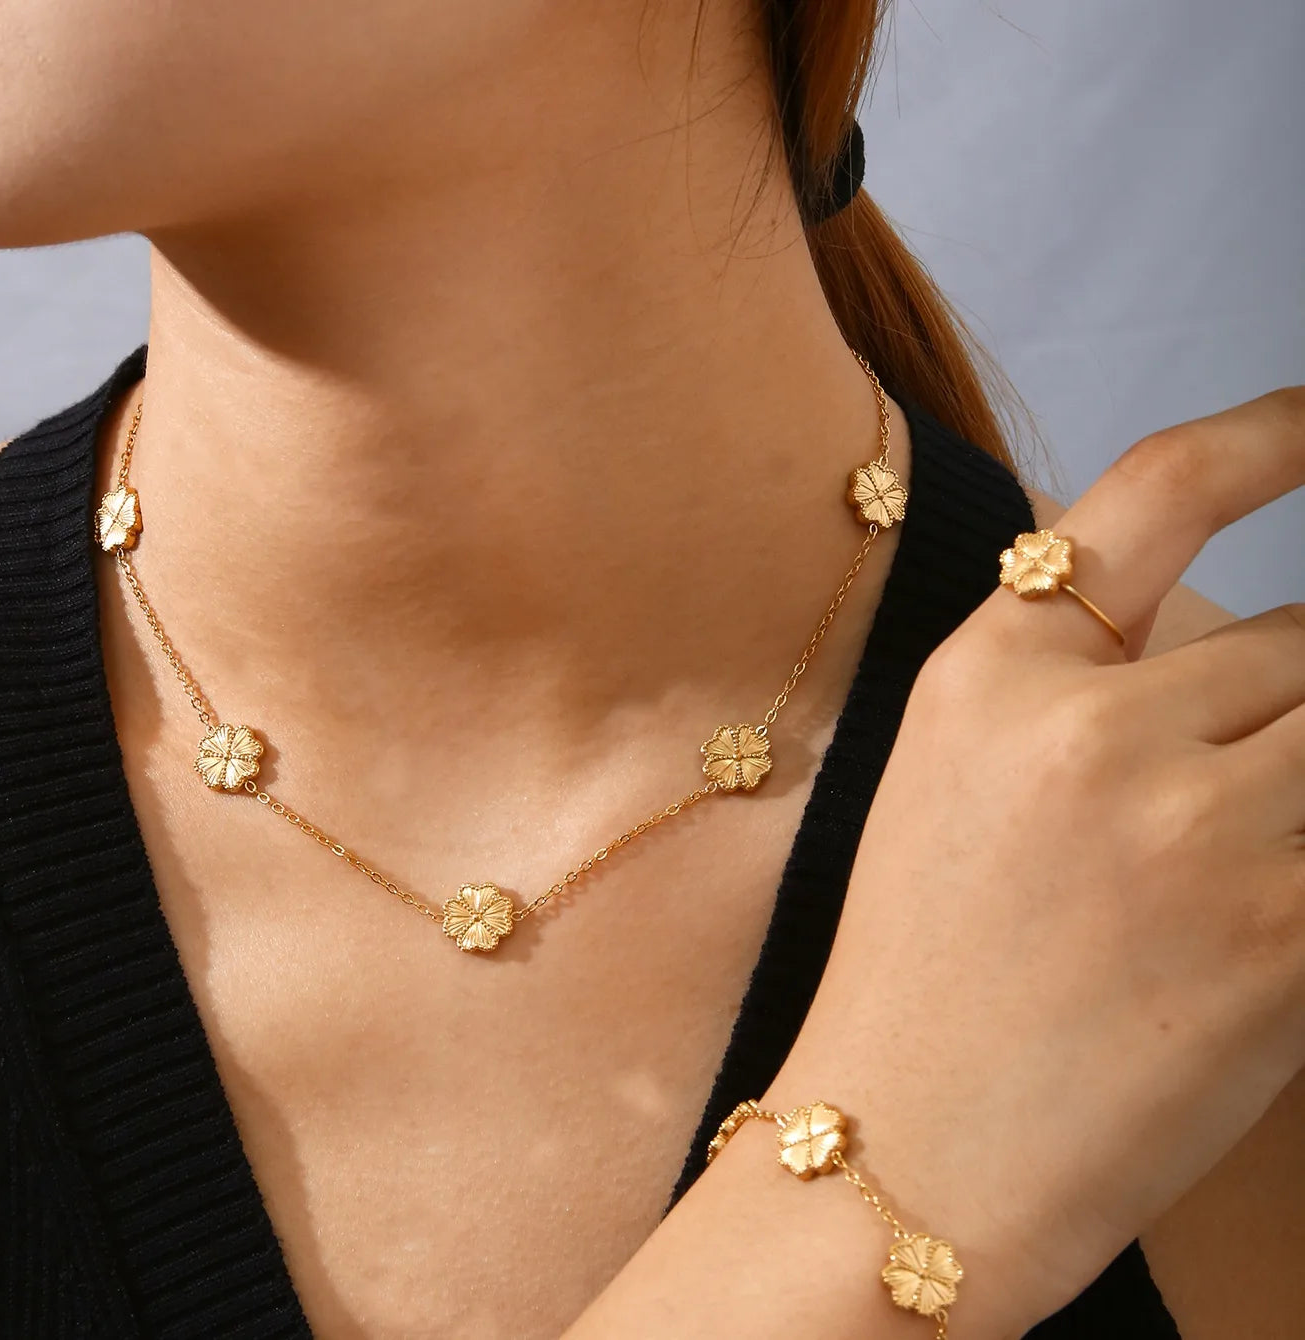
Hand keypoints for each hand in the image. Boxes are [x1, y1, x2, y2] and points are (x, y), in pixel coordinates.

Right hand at [767, 388, 1304, 1334]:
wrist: (906, 1150)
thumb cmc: (923, 970)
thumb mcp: (950, 779)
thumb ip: (1073, 685)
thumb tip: (1248, 646)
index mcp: (985, 674)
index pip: (1153, 493)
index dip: (1268, 434)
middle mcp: (1085, 728)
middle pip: (1300, 640)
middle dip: (1289, 709)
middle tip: (1232, 793)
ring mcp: (1190, 830)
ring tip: (1228, 856)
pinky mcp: (1281, 938)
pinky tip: (1246, 923)